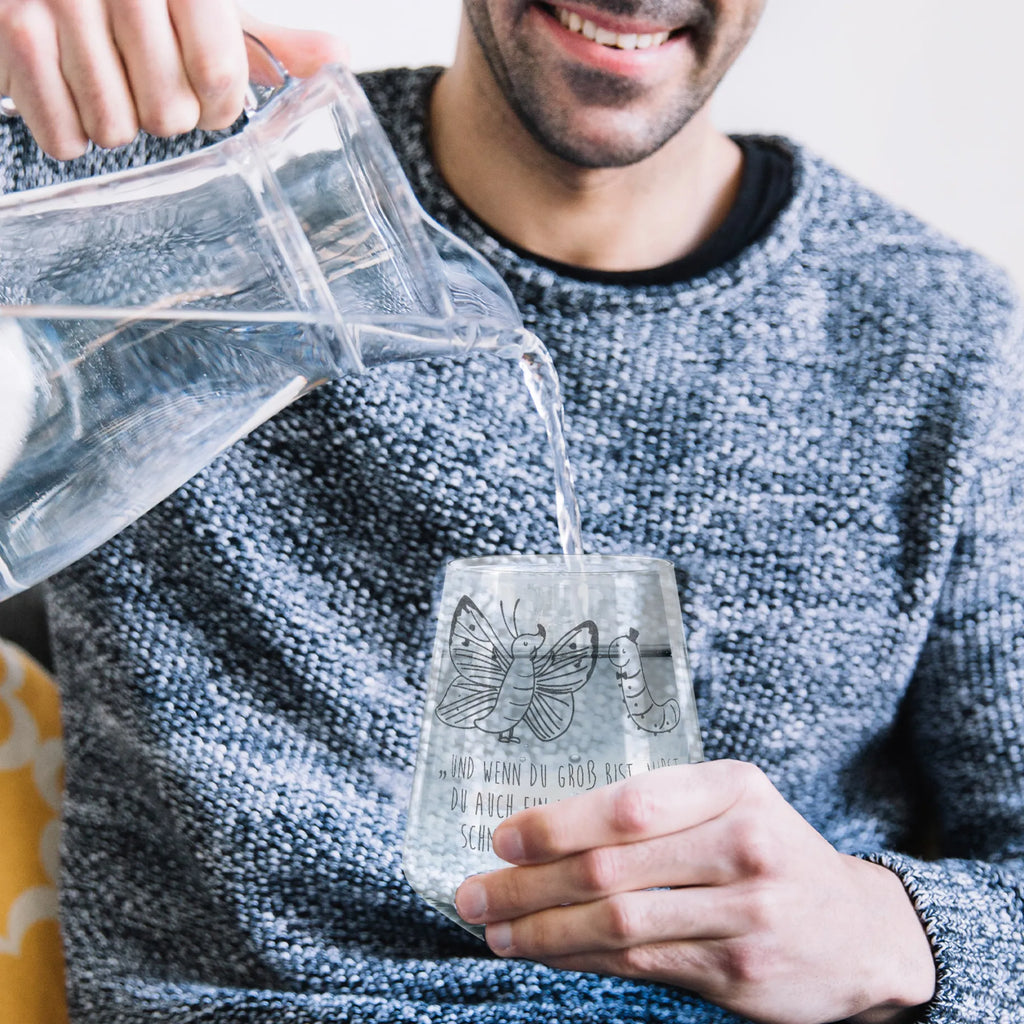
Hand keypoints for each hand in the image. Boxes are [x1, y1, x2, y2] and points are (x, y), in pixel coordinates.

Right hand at [0, 0, 347, 159]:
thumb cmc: (123, 0)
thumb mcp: (198, 7)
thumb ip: (264, 39)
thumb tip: (338, 59)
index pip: (220, 77)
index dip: (217, 105)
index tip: (207, 97)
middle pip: (169, 113)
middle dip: (163, 114)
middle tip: (143, 82)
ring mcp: (57, 1)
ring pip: (115, 129)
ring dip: (113, 122)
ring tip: (103, 81)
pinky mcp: (9, 30)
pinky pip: (62, 135)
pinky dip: (68, 130)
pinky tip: (67, 92)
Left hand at [455, 760, 935, 1023]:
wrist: (860, 932)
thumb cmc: (773, 852)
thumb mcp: (733, 805)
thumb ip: (661, 810)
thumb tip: (551, 830)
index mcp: (733, 789)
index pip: (631, 805)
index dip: (558, 824)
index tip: (504, 837)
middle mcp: (742, 847)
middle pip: (612, 869)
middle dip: (529, 884)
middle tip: (474, 892)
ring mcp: (745, 915)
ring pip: (618, 925)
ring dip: (543, 931)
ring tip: (495, 930)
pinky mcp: (738, 973)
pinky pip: (640, 964)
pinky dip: (580, 959)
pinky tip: (545, 953)